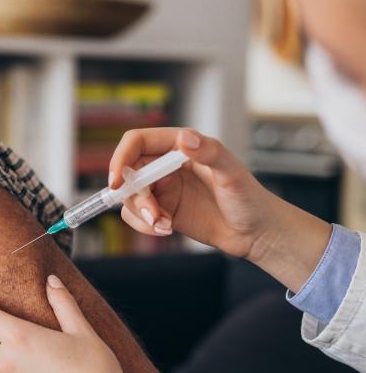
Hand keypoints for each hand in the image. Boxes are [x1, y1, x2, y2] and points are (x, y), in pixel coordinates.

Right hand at [109, 128, 331, 291]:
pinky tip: (167, 229)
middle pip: (129, 173)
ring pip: (130, 198)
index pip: (137, 142)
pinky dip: (145, 226)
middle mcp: (167, 166)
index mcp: (180, 147)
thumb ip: (209, 152)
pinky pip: (137, 217)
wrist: (255, 233)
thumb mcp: (232, 173)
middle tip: (153, 215)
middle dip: (135, 196)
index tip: (116, 181)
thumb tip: (184, 139)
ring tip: (165, 225)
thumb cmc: (249, 199)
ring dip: (141, 214)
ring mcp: (163, 190)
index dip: (121, 157)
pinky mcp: (163, 212)